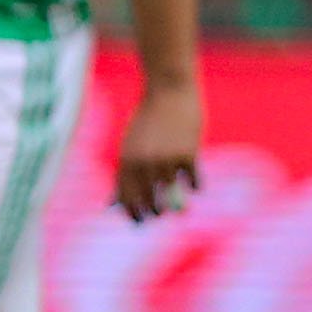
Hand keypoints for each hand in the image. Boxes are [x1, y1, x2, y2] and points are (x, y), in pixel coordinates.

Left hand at [112, 79, 202, 220]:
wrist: (169, 89)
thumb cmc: (150, 117)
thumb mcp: (133, 144)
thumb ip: (128, 172)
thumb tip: (115, 203)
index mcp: (127, 160)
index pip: (128, 198)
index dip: (134, 213)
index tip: (140, 221)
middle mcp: (145, 163)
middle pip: (150, 201)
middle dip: (156, 211)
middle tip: (162, 212)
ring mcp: (167, 160)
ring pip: (173, 193)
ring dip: (177, 198)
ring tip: (181, 195)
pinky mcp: (188, 155)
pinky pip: (193, 183)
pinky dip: (195, 184)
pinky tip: (195, 183)